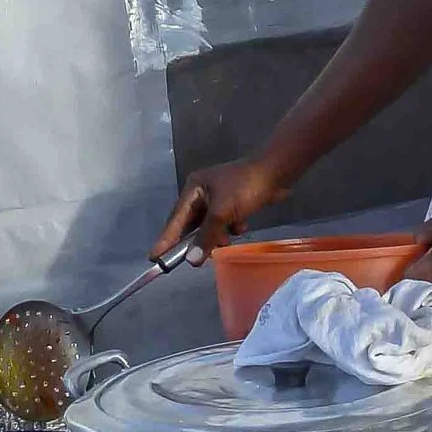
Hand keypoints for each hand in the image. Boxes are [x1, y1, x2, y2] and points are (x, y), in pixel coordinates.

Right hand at [155, 157, 286, 257]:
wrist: (277, 171)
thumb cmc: (246, 188)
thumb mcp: (223, 213)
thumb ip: (206, 236)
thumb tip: (192, 260)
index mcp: (193, 189)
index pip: (175, 220)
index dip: (166, 240)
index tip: (154, 258)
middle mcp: (202, 192)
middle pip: (192, 224)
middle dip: (198, 239)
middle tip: (197, 258)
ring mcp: (218, 196)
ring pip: (210, 225)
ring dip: (217, 234)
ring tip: (226, 240)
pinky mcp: (233, 201)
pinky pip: (225, 221)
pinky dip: (231, 227)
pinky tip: (241, 226)